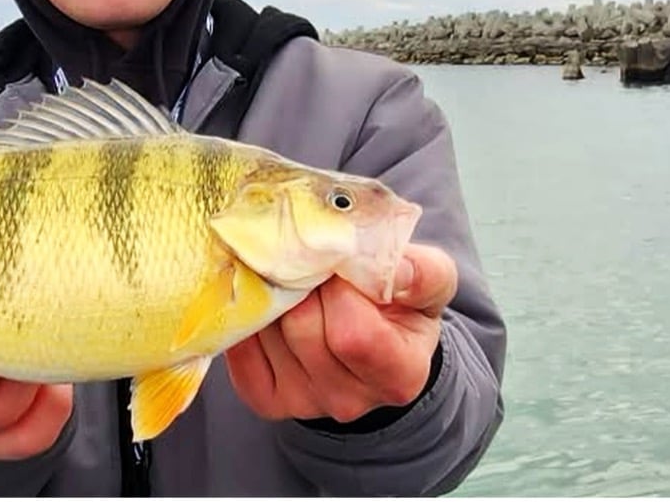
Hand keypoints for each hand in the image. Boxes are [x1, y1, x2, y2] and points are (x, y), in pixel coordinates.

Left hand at [224, 243, 456, 423]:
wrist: (376, 336)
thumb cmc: (402, 302)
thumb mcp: (429, 280)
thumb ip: (421, 272)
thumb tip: (394, 270)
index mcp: (399, 375)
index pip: (353, 334)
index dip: (342, 290)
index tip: (344, 265)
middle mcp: (350, 401)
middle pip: (301, 327)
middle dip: (302, 283)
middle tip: (315, 267)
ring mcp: (305, 403)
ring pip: (267, 330)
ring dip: (274, 294)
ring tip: (296, 281)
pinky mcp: (266, 397)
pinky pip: (240, 347)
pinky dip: (250, 316)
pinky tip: (274, 303)